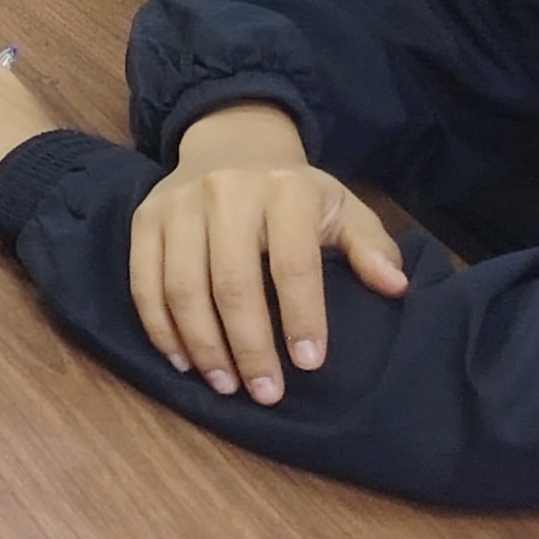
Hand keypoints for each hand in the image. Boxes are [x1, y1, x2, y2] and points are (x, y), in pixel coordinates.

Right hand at [124, 126, 407, 402]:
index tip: (309, 365)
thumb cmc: (295, 194)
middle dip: (248, 346)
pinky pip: (143, 282)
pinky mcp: (144, 219)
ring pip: (182, 287)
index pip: (292, 263)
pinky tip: (183, 360)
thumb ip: (370, 247)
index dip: (301, 317)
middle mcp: (225, 192)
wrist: (231, 146)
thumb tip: (395, 288)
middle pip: (231, 283)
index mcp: (284, 191)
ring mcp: (177, 205)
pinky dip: (160, 328)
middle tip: (265, 392)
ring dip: (202, 345)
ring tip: (225, 384)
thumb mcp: (342, 209)